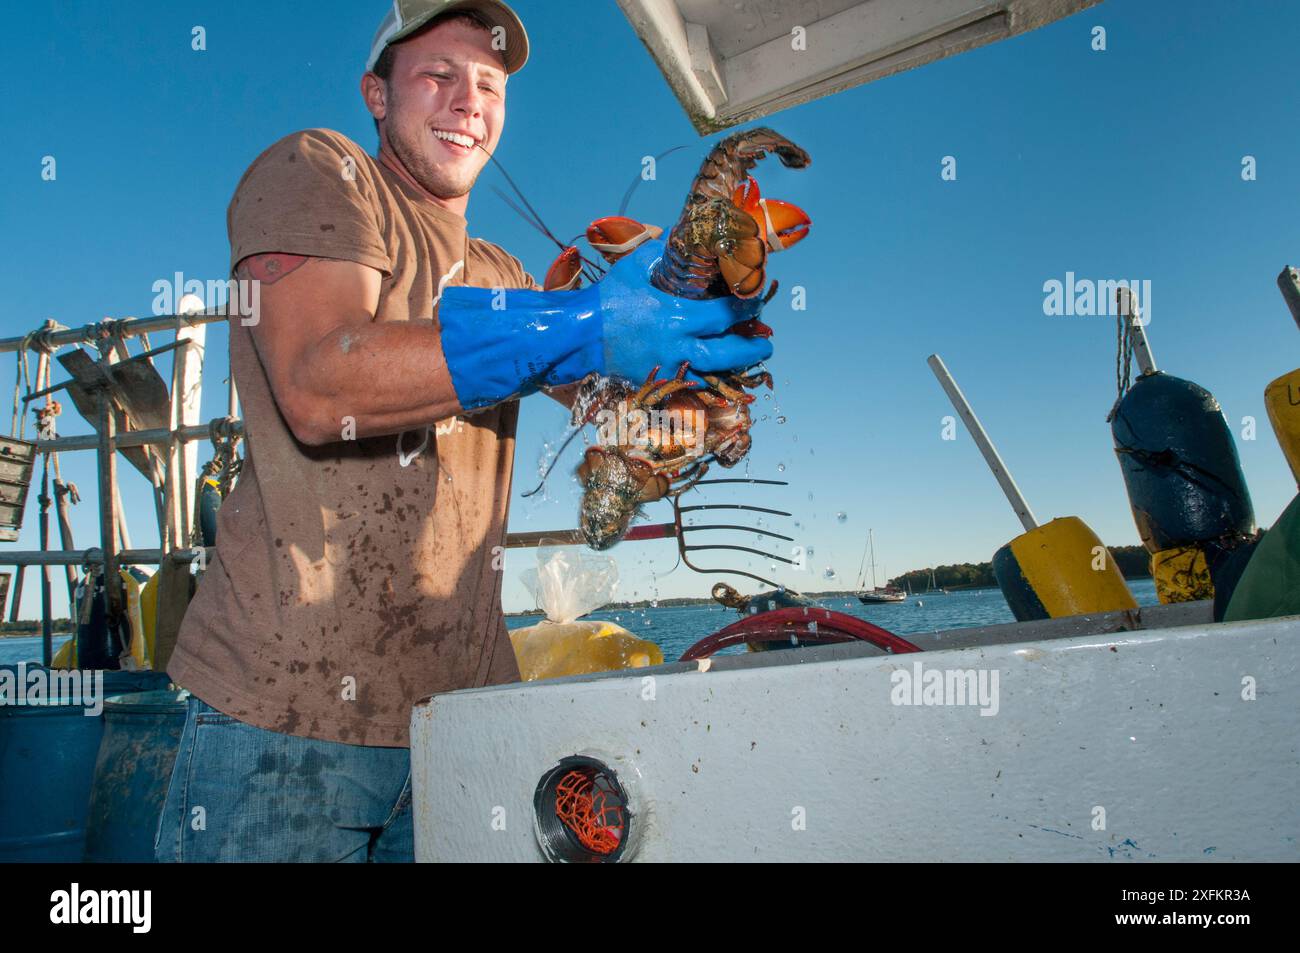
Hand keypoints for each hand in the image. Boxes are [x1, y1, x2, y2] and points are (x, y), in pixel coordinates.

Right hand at [436, 239, 772, 409]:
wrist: (579, 335)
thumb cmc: (608, 298)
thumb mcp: (637, 265)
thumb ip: (664, 252)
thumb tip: (686, 237)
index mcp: (675, 317)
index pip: (724, 314)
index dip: (746, 307)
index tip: (758, 298)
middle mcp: (677, 347)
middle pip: (729, 353)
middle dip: (753, 347)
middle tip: (767, 341)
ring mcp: (669, 368)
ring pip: (715, 374)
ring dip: (737, 366)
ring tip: (750, 356)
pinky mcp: (659, 381)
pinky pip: (694, 384)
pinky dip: (712, 378)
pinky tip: (722, 370)